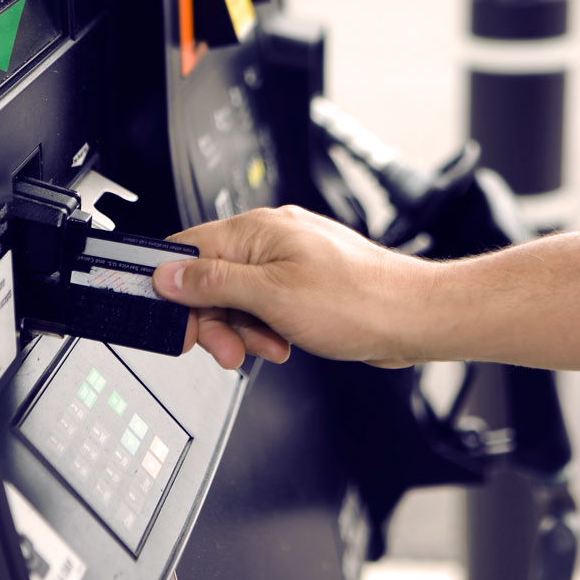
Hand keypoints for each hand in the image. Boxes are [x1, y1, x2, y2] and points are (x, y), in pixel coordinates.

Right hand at [153, 206, 434, 369]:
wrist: (412, 318)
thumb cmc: (359, 300)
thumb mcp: (271, 296)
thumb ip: (213, 283)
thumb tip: (168, 274)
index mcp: (256, 230)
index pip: (187, 250)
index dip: (173, 289)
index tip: (175, 322)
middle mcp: (271, 240)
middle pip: (210, 281)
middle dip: (214, 321)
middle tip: (226, 349)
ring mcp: (289, 263)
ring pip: (238, 300)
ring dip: (243, 331)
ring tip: (268, 345)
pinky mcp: (304, 286)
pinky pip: (265, 308)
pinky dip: (266, 329)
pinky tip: (282, 342)